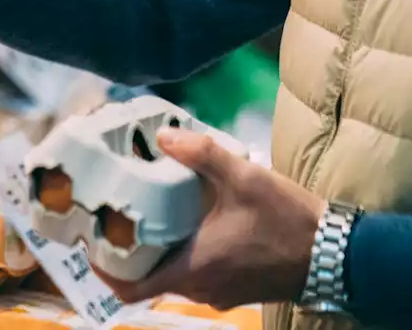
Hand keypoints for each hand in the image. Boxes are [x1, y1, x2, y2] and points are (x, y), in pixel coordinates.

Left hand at [96, 128, 325, 309]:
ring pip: (171, 275)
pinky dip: (182, 253)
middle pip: (145, 278)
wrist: (337, 254)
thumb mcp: (244, 179)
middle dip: (126, 251)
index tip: (88, 243)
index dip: (102, 270)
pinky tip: (183, 222)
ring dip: (156, 250)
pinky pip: (195, 274)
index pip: (130, 288)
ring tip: (143, 212)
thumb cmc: (288, 221)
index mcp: (192, 269)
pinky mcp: (233, 288)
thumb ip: (202, 154)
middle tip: (112, 216)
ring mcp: (217, 291)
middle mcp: (199, 288)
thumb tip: (163, 135)